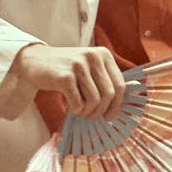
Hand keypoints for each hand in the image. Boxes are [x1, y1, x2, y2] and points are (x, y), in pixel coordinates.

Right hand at [9, 42, 130, 118]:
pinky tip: (71, 107)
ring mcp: (79, 65)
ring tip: (80, 111)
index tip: (109, 116)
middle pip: (109, 95)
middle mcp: (93, 57)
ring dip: (87, 112)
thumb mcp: (89, 68)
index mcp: (103, 54)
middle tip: (91, 116)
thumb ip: (108, 77)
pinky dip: (76, 110)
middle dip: (101, 111)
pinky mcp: (65, 76)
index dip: (116, 105)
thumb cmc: (66, 69)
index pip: (120, 85)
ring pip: (94, 101)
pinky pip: (78, 103)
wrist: (35, 61)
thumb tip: (136, 88)